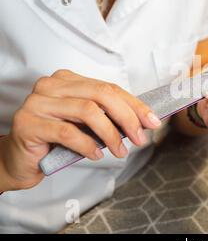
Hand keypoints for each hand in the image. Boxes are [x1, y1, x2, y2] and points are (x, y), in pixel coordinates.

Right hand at [0, 70, 160, 190]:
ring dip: (111, 134)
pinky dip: (88, 145)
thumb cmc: (57, 140)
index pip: (109, 88)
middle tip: (140, 139)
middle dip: (127, 118)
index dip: (135, 105)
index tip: (153, 121)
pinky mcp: (28, 123)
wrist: (20, 159)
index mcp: (68, 80)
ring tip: (120, 152)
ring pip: (88, 111)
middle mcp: (51, 85)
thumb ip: (109, 116)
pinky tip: (96, 155)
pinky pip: (68, 132)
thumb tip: (145, 120)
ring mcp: (38, 102)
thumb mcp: (87, 124)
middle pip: (101, 95)